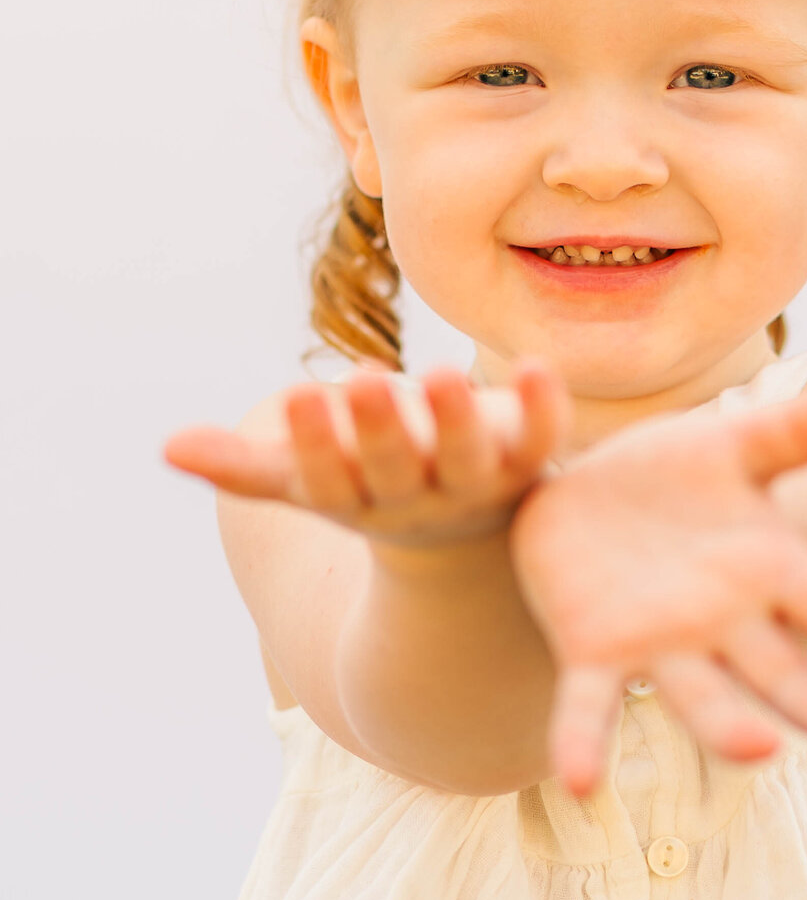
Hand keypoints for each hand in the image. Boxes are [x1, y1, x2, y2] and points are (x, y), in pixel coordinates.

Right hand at [161, 359, 572, 549]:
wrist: (470, 533)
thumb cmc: (373, 485)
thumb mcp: (310, 480)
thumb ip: (245, 467)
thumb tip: (169, 447)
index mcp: (362, 497)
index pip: (333, 480)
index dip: (318, 445)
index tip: (301, 399)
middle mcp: (421, 495)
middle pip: (399, 468)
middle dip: (382, 428)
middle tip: (369, 378)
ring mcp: (479, 481)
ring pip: (470, 457)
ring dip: (458, 419)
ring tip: (444, 373)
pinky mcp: (529, 460)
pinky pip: (542, 437)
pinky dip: (544, 407)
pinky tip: (538, 367)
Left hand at [509, 390, 806, 796]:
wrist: (583, 488)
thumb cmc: (672, 471)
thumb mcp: (731, 444)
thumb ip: (795, 431)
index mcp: (763, 566)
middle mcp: (721, 620)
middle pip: (775, 665)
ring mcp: (659, 643)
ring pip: (697, 693)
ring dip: (727, 726)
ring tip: (760, 751)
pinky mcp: (593, 652)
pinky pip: (589, 704)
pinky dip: (585, 743)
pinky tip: (584, 783)